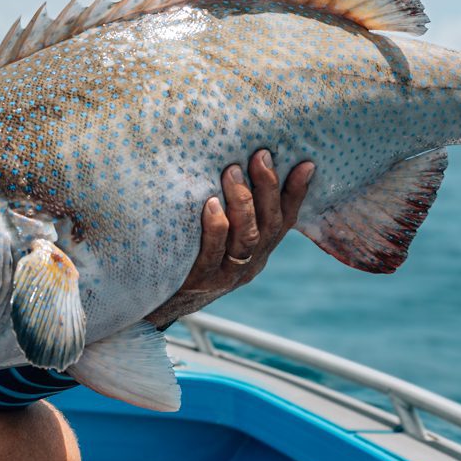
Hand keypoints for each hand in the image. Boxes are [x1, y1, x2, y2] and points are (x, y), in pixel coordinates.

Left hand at [146, 152, 313, 327]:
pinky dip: (216, 227)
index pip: (284, 221)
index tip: (306, 164)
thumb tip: (234, 164)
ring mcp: (226, 275)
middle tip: (260, 156)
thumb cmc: (185, 259)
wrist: (154, 305)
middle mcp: (248, 264)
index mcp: (258, 252)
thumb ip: (230, 211)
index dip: (297, 193)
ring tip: (232, 171)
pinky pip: (213, 253)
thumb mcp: (215, 237)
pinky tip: (211, 204)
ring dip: (243, 201)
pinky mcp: (200, 282)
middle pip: (269, 225)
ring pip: (247, 238)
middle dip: (268, 187)